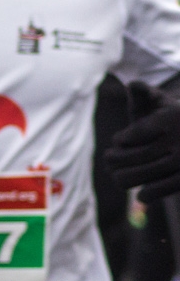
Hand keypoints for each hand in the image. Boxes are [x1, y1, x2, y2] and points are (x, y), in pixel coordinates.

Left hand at [106, 83, 179, 202]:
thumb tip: (132, 84)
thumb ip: (142, 92)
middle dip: (117, 159)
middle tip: (109, 158)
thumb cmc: (166, 116)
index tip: (118, 140)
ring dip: (126, 176)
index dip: (122, 139)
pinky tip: (141, 195)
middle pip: (139, 155)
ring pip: (147, 173)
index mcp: (172, 117)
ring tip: (117, 174)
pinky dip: (148, 194)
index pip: (137, 133)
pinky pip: (163, 189)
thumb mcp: (157, 101)